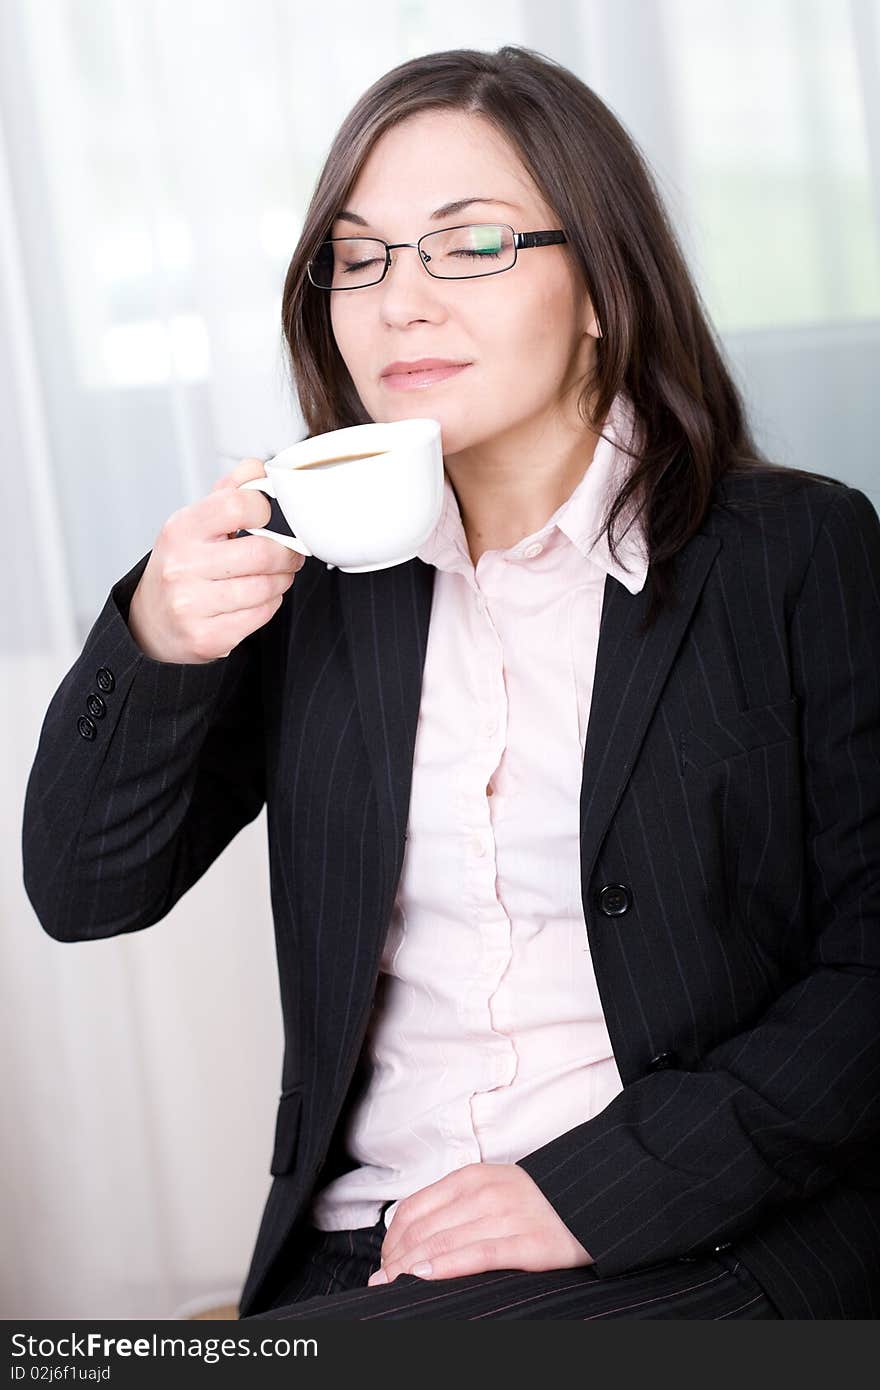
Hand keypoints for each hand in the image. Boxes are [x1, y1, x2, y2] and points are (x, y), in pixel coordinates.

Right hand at [127, 457, 304, 663]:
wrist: (150, 623)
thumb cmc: (182, 566)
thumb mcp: (195, 522)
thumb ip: (229, 491)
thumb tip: (258, 467)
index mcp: (181, 529)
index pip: (237, 504)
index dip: (265, 508)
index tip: (269, 518)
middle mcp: (181, 566)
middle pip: (262, 552)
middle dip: (287, 554)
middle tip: (290, 554)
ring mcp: (191, 605)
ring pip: (266, 587)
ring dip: (282, 580)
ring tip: (275, 576)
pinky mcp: (206, 637)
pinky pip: (261, 615)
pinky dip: (270, 605)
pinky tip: (259, 598)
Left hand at [366, 1162, 592, 1285]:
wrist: (590, 1200)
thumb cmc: (534, 1203)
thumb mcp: (490, 1190)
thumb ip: (453, 1207)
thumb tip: (407, 1243)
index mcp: (472, 1178)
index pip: (414, 1209)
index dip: (391, 1240)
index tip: (383, 1264)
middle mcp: (486, 1193)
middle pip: (423, 1230)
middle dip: (396, 1260)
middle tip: (382, 1283)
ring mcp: (508, 1216)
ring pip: (444, 1243)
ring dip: (411, 1268)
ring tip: (394, 1287)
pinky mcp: (530, 1243)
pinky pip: (479, 1255)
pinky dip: (447, 1266)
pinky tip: (425, 1277)